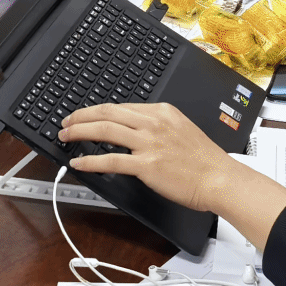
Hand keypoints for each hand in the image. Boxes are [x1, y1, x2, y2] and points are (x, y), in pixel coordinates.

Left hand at [57, 102, 247, 214]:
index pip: (120, 107)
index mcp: (162, 112)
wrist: (220, 179)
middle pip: (106, 113)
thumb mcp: (181, 130)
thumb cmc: (205, 161)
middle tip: (66, 122)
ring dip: (79, 132)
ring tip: (65, 136)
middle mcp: (153, 123)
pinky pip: (110, 161)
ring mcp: (149, 143)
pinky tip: (79, 163)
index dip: (97, 111)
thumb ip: (159, 126)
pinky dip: (90, 161)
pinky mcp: (147, 165)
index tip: (85, 116)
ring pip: (103, 130)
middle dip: (80, 116)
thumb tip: (135, 129)